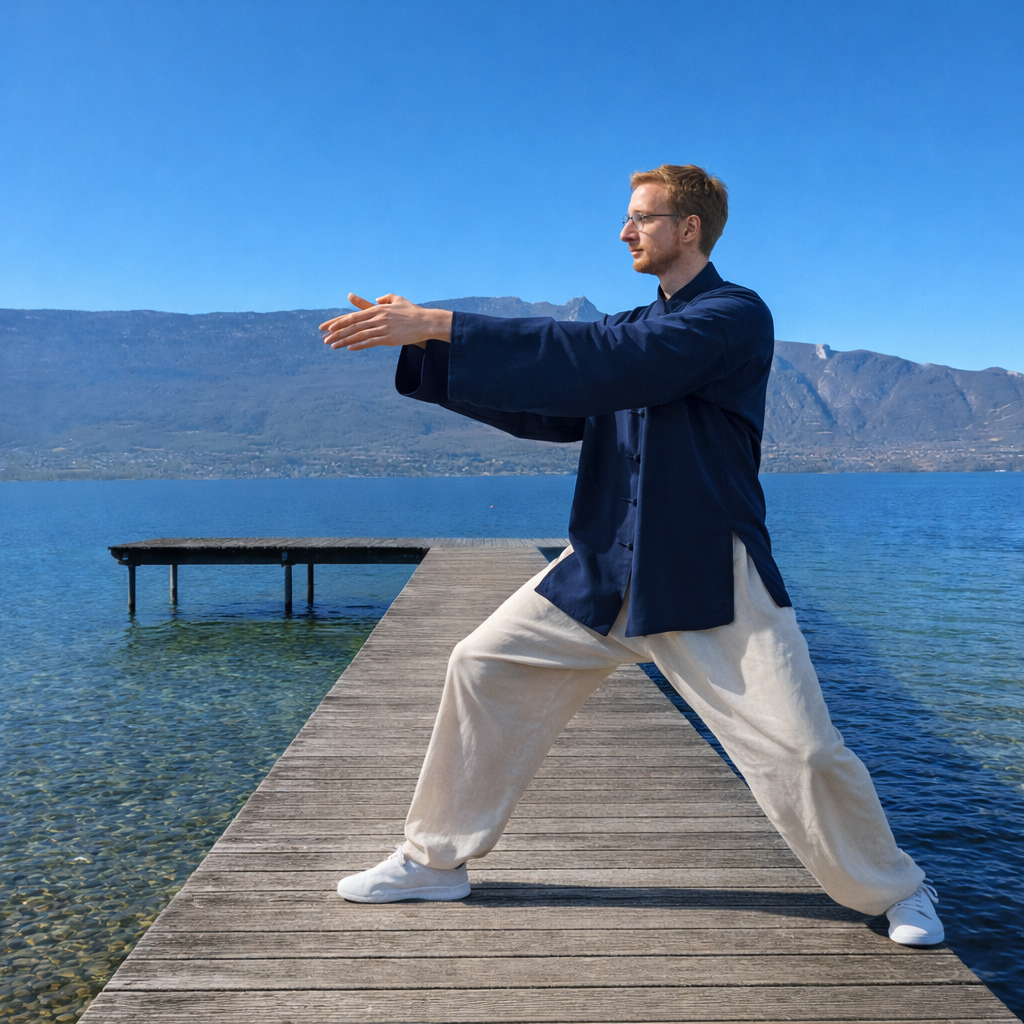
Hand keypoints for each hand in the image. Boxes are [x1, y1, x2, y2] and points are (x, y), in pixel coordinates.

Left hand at [319, 293, 451, 350]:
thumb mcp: (398, 300)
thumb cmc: (412, 311)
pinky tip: (349, 348)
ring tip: (332, 345)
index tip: (326, 326)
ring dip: (344, 340)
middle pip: (352, 326)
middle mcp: (377, 317)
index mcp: (377, 308)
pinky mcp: (388, 338)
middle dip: (336, 332)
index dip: (338, 321)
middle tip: (323, 338)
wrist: (426, 322)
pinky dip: (359, 345)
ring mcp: (382, 328)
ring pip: (359, 335)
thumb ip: (386, 298)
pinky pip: (371, 342)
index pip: (353, 315)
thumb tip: (378, 298)